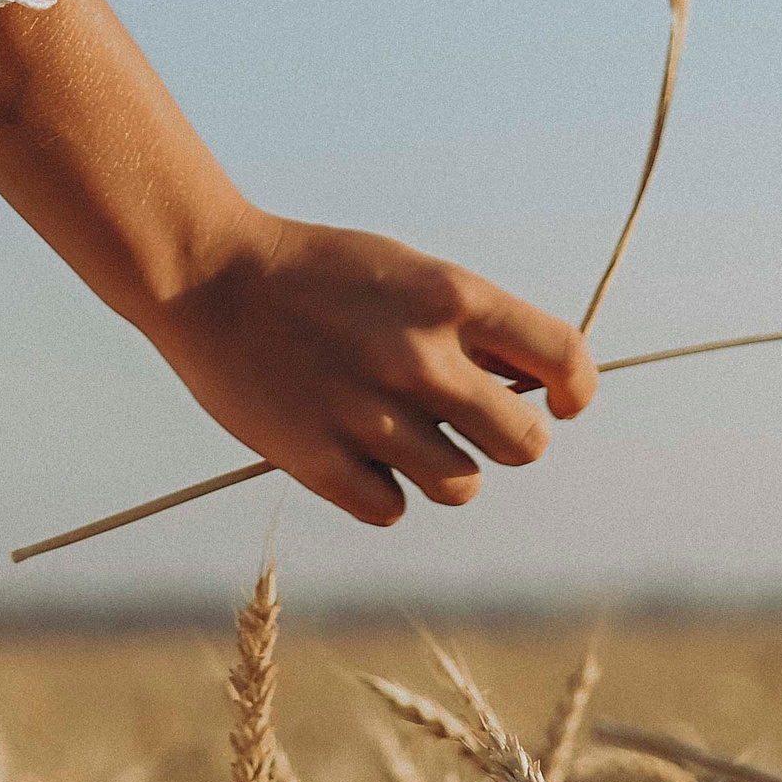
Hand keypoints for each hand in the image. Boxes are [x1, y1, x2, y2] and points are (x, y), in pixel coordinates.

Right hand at [144, 215, 598, 525]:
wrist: (205, 277)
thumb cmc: (316, 274)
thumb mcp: (406, 272)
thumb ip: (470, 326)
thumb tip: (531, 387)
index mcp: (451, 297)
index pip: (565, 357)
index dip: (576, 390)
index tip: (560, 403)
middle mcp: (420, 357)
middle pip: (525, 443)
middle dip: (508, 440)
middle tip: (472, 426)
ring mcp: (370, 414)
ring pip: (462, 486)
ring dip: (445, 471)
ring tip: (404, 442)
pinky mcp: (320, 460)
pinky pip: (392, 508)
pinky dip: (381, 492)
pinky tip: (353, 456)